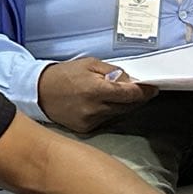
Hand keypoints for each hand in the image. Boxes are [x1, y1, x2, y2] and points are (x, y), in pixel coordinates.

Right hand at [38, 57, 154, 133]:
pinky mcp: (85, 129)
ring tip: (117, 94)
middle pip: (128, 106)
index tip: (153, 88)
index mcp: (96, 90)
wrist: (39, 92)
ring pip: (119, 114)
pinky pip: (107, 120)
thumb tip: (132, 81)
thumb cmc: (64, 75)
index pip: (130, 95)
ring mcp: (90, 121)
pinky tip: (102, 104)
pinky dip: (110, 112)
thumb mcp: (90, 64)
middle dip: (137, 98)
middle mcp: (94, 109)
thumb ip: (113, 72)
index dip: (145, 92)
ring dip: (124, 105)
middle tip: (141, 90)